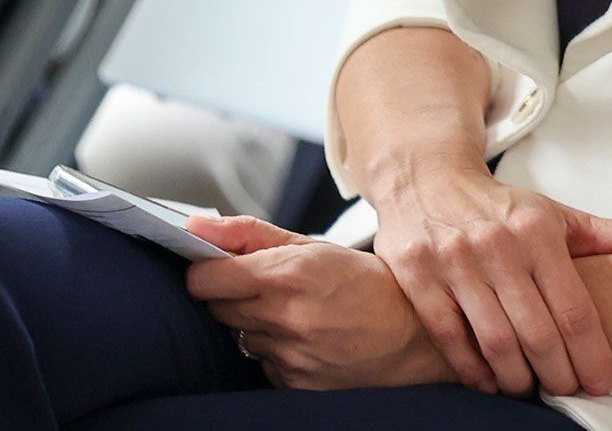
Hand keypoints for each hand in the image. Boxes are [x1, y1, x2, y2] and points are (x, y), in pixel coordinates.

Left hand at [186, 215, 452, 390]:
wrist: (417, 336)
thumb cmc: (369, 284)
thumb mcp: (315, 246)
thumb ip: (250, 234)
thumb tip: (195, 228)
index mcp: (289, 272)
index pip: (204, 279)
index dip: (204, 271)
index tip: (213, 267)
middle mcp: (286, 316)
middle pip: (216, 308)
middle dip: (232, 295)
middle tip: (268, 288)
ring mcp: (290, 354)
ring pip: (240, 337)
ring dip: (257, 324)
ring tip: (298, 314)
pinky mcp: (294, 383)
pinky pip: (263, 363)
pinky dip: (276, 351)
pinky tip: (308, 339)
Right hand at [367, 152, 611, 397]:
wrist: (427, 177)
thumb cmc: (501, 207)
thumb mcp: (560, 216)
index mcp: (537, 231)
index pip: (574, 307)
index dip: (592, 354)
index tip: (600, 381)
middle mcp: (497, 246)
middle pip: (537, 332)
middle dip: (558, 372)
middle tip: (569, 389)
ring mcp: (454, 261)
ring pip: (494, 340)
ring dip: (516, 376)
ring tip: (530, 387)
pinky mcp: (417, 276)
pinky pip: (449, 336)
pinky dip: (472, 367)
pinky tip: (489, 379)